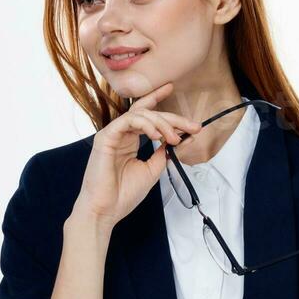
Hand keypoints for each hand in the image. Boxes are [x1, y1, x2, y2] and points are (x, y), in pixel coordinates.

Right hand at [74, 80, 200, 225]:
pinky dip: (145, 124)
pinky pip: (128, 121)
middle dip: (172, 117)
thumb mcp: (151, 171)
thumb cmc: (123, 195)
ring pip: (140, 114)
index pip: (144, 114)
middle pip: (147, 113)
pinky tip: (156, 135)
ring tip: (174, 138)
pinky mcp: (105, 137)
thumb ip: (162, 154)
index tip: (172, 88)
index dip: (157, 98)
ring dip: (162, 123)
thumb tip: (179, 140)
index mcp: (129, 140)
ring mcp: (112, 134)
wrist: (105, 210)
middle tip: (192, 125)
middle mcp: (120, 134)